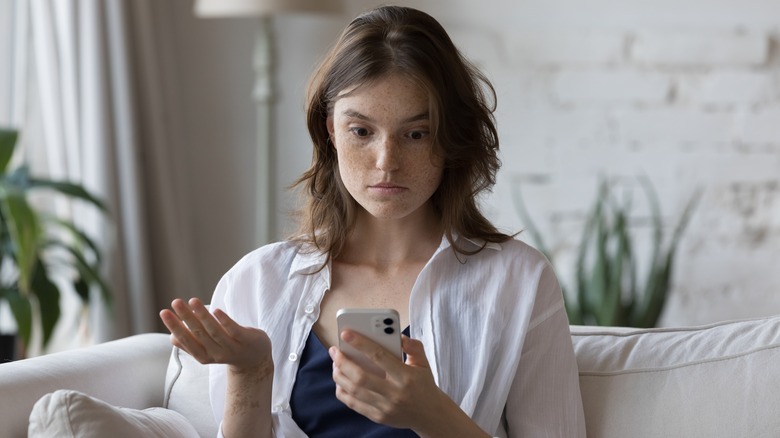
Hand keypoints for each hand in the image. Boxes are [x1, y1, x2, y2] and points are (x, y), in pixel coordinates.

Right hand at [159, 298, 270, 371]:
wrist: (255, 360)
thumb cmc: (227, 349)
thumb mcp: (208, 350)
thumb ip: (192, 344)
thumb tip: (172, 337)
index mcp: (204, 355)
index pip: (185, 340)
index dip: (174, 327)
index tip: (164, 312)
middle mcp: (216, 353)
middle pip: (198, 334)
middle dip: (185, 317)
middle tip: (175, 302)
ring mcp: (232, 347)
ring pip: (215, 331)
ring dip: (202, 315)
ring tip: (192, 300)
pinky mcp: (246, 340)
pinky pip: (234, 330)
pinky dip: (224, 321)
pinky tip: (216, 310)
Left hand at [327, 331, 453, 434]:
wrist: (431, 415)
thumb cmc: (424, 384)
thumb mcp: (423, 362)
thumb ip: (413, 346)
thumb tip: (398, 336)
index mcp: (406, 376)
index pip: (379, 356)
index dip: (360, 343)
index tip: (345, 333)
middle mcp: (394, 393)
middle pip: (361, 376)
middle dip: (343, 361)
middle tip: (334, 350)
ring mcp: (385, 407)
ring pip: (354, 391)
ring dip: (339, 375)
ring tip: (335, 363)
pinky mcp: (378, 417)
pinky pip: (354, 404)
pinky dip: (343, 391)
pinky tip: (340, 380)